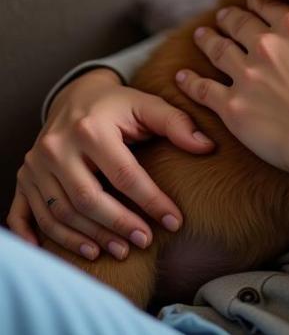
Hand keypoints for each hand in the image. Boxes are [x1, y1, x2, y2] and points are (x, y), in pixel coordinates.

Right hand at [7, 67, 214, 259]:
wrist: (76, 94)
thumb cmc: (118, 105)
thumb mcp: (148, 106)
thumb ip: (178, 124)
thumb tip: (208, 146)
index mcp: (91, 129)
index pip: (124, 175)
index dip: (151, 201)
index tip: (174, 221)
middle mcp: (57, 148)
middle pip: (87, 199)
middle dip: (118, 225)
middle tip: (144, 241)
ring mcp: (35, 165)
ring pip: (60, 213)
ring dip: (88, 237)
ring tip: (119, 249)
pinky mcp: (24, 177)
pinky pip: (24, 215)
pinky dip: (42, 237)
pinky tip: (68, 252)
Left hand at [175, 0, 288, 201]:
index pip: (269, 4)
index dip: (259, 1)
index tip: (253, 1)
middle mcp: (266, 44)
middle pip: (239, 22)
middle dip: (230, 17)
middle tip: (224, 16)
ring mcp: (245, 74)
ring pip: (217, 49)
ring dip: (208, 39)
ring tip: (201, 35)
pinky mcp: (231, 106)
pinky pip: (202, 88)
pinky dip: (189, 81)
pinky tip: (181, 77)